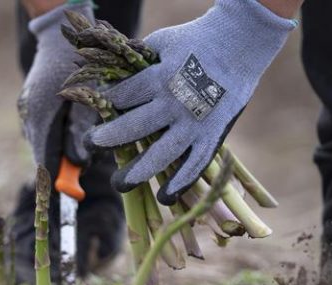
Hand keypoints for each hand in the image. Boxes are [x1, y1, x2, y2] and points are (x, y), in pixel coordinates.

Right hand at [18, 1, 95, 170]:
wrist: (61, 35)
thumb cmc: (83, 65)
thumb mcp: (90, 100)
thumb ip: (83, 132)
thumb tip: (80, 163)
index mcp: (42, 116)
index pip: (45, 161)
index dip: (59, 181)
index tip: (71, 197)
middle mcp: (29, 115)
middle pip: (43, 154)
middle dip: (63, 164)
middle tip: (82, 166)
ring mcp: (25, 109)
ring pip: (41, 142)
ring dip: (58, 148)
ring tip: (76, 139)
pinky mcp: (28, 104)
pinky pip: (39, 129)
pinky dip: (53, 135)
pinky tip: (67, 125)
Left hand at [85, 0, 296, 204]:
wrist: (241, 43)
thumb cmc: (195, 40)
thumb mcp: (160, 43)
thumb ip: (136, 62)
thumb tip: (109, 77)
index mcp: (158, 77)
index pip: (121, 98)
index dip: (105, 106)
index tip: (97, 110)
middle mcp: (174, 104)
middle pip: (132, 128)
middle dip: (107, 139)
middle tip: (90, 143)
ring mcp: (195, 123)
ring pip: (161, 155)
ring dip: (138, 172)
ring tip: (119, 183)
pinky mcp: (213, 135)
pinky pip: (196, 166)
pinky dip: (181, 184)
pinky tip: (164, 198)